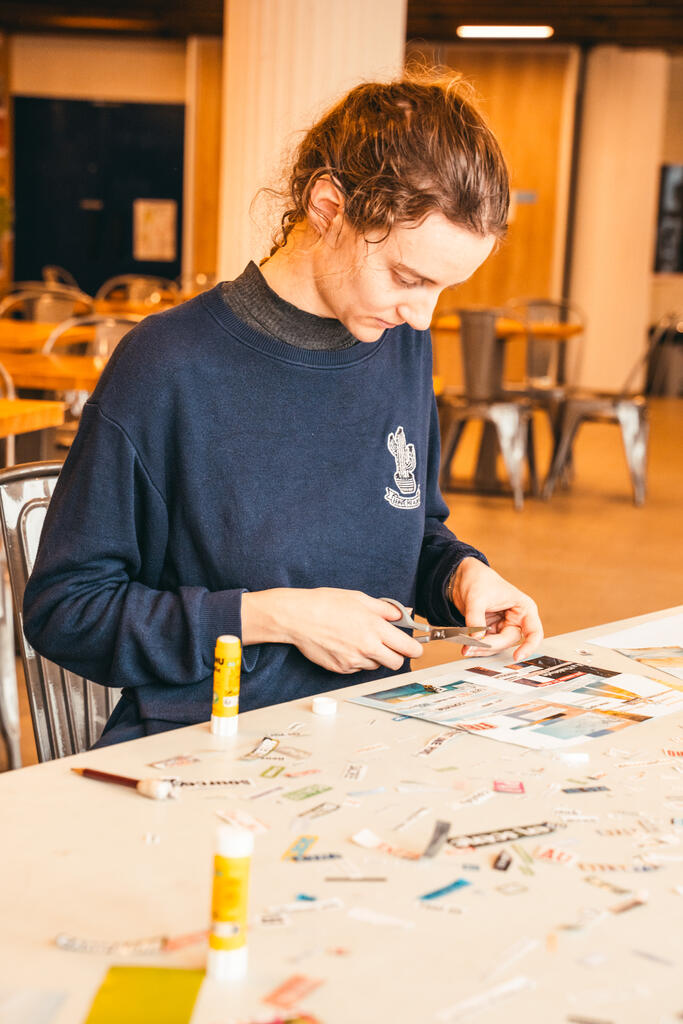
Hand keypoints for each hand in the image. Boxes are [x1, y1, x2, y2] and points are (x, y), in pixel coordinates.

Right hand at [241, 587, 423, 673]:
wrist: (298, 617)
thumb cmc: (326, 604)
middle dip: (396, 655)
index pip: (408, 648)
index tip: (415, 647)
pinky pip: (357, 668)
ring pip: (376, 666)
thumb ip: (385, 609)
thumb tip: (401, 614)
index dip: (415, 649)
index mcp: (375, 627)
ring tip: (359, 641)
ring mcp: (354, 660)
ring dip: (374, 657)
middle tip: (389, 646)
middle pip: (396, 663)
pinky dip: (357, 660)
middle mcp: (367, 647)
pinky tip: (345, 646)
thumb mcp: (359, 599)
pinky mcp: (341, 669)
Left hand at [450, 558, 542, 660]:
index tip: (516, 656)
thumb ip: (476, 619)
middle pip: (508, 641)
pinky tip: (466, 646)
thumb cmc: (478, 579)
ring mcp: (503, 626)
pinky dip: (476, 646)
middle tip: (471, 646)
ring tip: (465, 648)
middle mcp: (516, 619)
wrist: (462, 576)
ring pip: (496, 646)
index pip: (534, 632)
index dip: (529, 646)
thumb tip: (476, 639)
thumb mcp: (476, 598)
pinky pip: (486, 644)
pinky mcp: (490, 630)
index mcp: (524, 608)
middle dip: (490, 645)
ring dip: (481, 649)